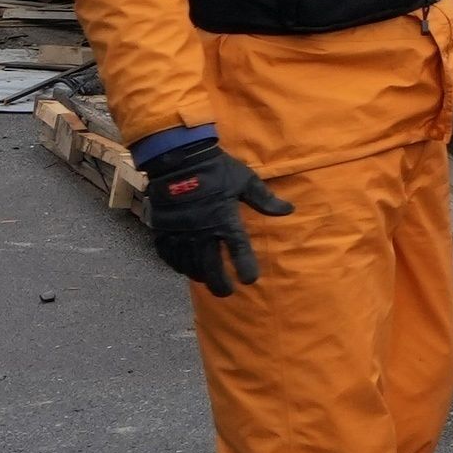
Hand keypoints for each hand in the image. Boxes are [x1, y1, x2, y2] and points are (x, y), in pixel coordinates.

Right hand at [135, 127, 292, 296]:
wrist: (177, 159)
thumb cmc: (215, 169)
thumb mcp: (245, 181)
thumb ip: (265, 199)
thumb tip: (289, 210)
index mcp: (225, 220)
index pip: (239, 252)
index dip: (245, 268)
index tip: (250, 280)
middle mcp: (202, 232)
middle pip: (211, 267)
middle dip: (219, 284)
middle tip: (226, 293)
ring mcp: (180, 233)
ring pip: (189, 264)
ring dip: (199, 275)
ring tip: (207, 281)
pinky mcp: (162, 229)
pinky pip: (168, 255)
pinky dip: (176, 264)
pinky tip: (183, 268)